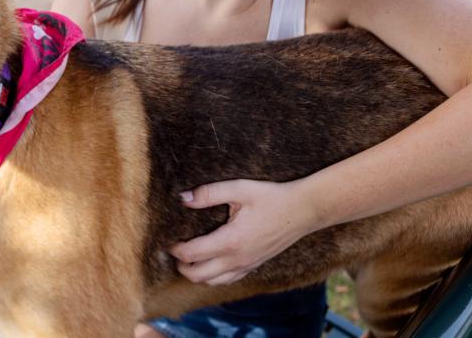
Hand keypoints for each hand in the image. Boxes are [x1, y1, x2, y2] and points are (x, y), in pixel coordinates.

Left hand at [169, 178, 317, 284]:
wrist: (303, 210)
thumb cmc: (271, 197)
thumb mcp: (239, 189)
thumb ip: (209, 193)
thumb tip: (183, 198)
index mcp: (230, 241)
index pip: (192, 254)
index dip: (175, 249)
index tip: (168, 240)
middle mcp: (237, 259)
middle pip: (197, 275)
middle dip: (182, 265)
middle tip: (175, 250)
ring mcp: (247, 265)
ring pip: (212, 282)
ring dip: (196, 273)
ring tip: (188, 257)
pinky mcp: (254, 266)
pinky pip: (227, 280)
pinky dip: (213, 276)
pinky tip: (210, 262)